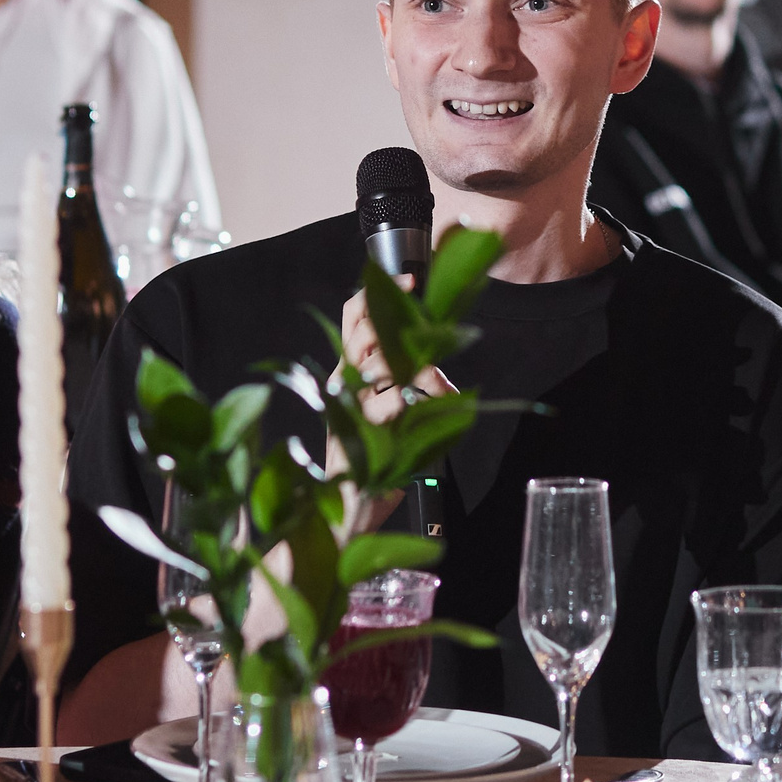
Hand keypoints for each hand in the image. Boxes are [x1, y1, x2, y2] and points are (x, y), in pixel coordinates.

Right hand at [332, 282, 456, 532]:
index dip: (377, 292)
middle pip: (363, 333)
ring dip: (416, 371)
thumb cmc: (376, 453)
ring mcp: (347, 403)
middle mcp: (343, 380)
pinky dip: (415, 402)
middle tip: (430, 343)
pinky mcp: (358, 428)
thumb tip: (439, 366)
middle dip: (402, 332)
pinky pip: (389, 403)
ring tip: (436, 385)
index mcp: (350, 368)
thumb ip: (415, 379)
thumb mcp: (398, 406)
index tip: (408, 278)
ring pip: (379, 365)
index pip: (353, 318)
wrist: (352, 502)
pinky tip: (429, 408)